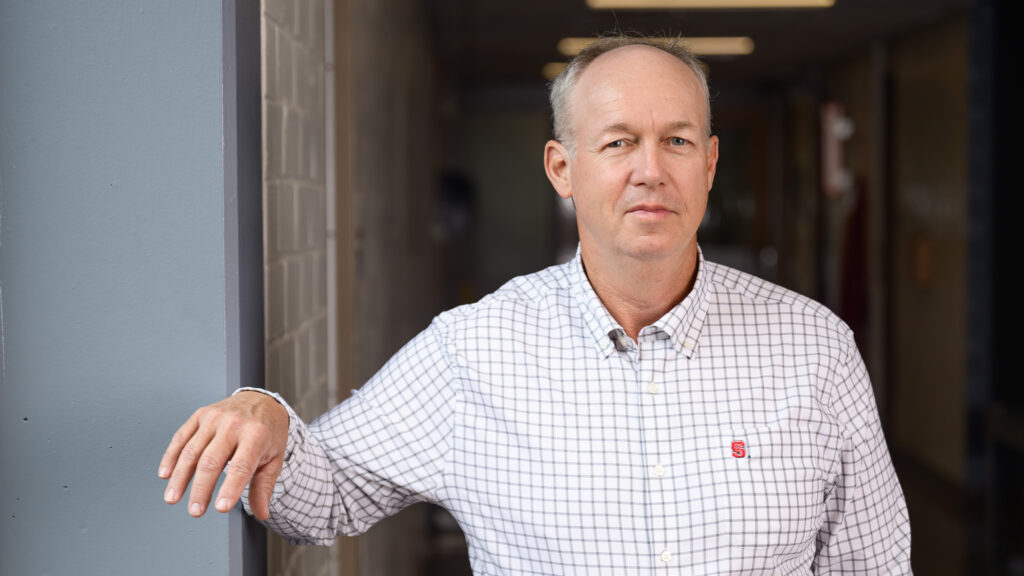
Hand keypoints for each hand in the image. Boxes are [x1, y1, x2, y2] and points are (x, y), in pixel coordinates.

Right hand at [158, 391, 288, 519]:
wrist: (262, 401)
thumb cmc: (268, 431)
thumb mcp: (274, 458)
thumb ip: (264, 487)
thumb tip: (261, 513)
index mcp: (256, 435)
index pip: (241, 466)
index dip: (230, 488)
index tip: (221, 508)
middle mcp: (234, 424)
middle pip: (211, 461)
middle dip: (200, 489)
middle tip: (195, 510)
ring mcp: (215, 418)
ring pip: (191, 451)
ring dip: (180, 477)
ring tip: (173, 498)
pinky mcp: (200, 415)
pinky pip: (181, 437)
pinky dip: (171, 457)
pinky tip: (166, 474)